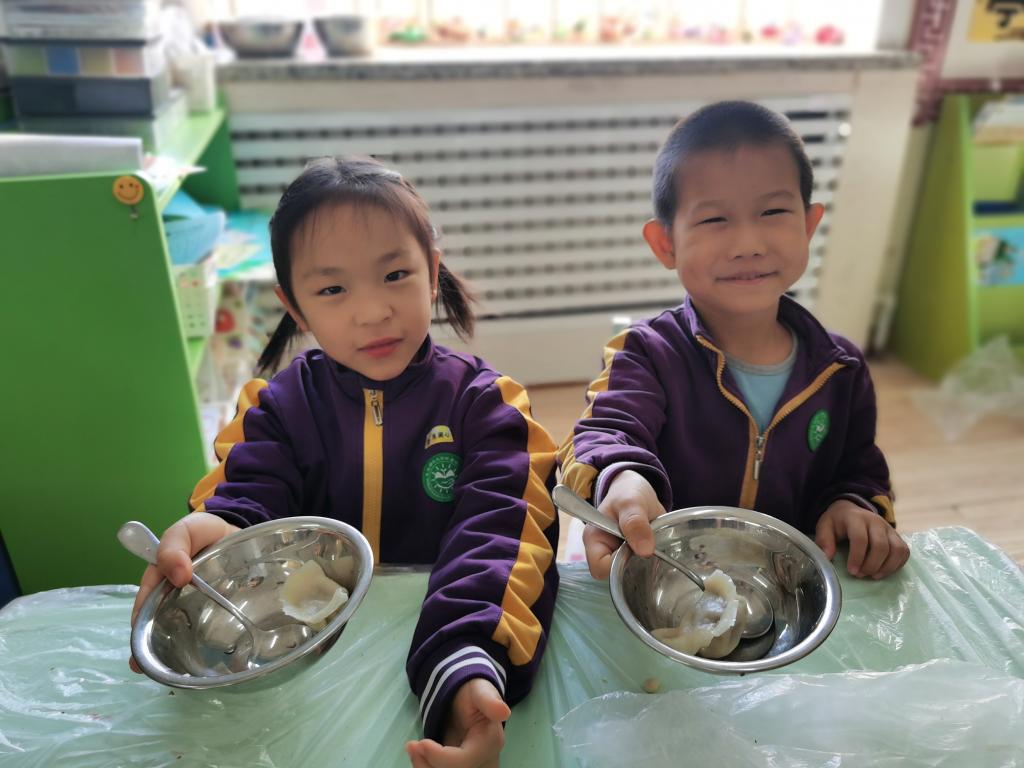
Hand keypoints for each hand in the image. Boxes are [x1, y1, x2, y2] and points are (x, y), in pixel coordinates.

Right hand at [128, 512, 238, 671]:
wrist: (245, 535)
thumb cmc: (209, 533)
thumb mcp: (189, 529)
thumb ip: (175, 545)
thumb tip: (177, 574)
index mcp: (163, 578)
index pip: (147, 598)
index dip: (141, 615)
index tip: (140, 631)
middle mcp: (175, 597)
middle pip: (158, 620)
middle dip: (148, 641)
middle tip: (144, 664)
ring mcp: (197, 608)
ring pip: (179, 631)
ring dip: (169, 650)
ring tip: (164, 672)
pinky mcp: (218, 614)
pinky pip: (206, 632)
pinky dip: (200, 648)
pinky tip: (197, 664)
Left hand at [405, 678, 508, 767]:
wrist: (470, 699)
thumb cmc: (475, 692)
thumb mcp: (481, 691)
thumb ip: (490, 701)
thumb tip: (504, 711)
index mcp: (490, 743)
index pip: (464, 761)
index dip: (440, 757)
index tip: (421, 742)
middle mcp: (484, 761)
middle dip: (430, 765)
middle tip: (412, 746)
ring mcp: (473, 766)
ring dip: (426, 767)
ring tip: (413, 749)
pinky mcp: (460, 767)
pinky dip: (428, 766)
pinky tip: (418, 755)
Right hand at [583, 469, 665, 579]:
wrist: (638, 491)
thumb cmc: (626, 493)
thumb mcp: (630, 502)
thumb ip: (635, 522)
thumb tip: (644, 550)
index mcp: (594, 540)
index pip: (600, 568)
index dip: (619, 565)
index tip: (637, 552)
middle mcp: (604, 552)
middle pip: (616, 575)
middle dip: (635, 566)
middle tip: (651, 549)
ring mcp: (620, 556)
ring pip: (631, 574)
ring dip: (647, 564)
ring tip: (656, 547)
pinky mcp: (635, 558)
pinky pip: (643, 568)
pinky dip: (654, 561)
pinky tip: (661, 551)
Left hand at [815, 499, 909, 578]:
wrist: (851, 510)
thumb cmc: (837, 522)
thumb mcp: (824, 526)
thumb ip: (824, 540)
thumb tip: (827, 557)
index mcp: (856, 518)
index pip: (860, 538)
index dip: (857, 557)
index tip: (852, 571)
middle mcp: (876, 522)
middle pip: (881, 546)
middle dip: (871, 565)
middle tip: (860, 574)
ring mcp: (889, 529)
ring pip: (896, 549)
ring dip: (886, 567)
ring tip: (872, 575)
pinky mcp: (897, 536)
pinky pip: (904, 552)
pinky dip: (896, 564)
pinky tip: (883, 571)